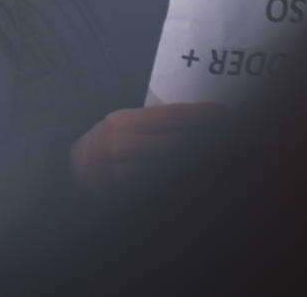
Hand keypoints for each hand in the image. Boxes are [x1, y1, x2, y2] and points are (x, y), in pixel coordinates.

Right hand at [69, 103, 229, 198]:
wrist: (71, 173)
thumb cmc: (102, 145)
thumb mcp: (120, 124)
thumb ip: (152, 123)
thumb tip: (197, 121)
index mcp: (123, 122)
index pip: (172, 116)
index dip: (204, 114)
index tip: (227, 112)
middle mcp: (125, 145)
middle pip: (180, 141)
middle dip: (211, 137)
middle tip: (236, 134)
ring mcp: (127, 172)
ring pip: (177, 166)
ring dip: (202, 160)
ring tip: (224, 153)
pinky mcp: (130, 194)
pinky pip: (166, 187)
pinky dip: (186, 180)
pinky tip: (200, 175)